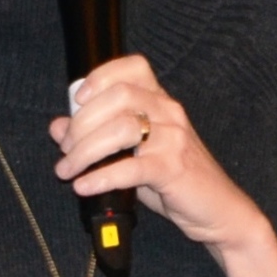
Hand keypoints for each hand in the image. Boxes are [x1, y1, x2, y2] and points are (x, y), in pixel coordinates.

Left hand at [51, 55, 267, 252]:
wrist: (219, 210)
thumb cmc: (174, 178)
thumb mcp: (133, 154)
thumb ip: (97, 137)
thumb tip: (57, 126)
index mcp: (160, 102)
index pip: (133, 67)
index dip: (101, 76)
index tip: (78, 99)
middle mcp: (169, 113)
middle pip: (117, 96)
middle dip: (82, 122)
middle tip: (66, 148)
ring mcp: (173, 139)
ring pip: (120, 129)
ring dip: (85, 151)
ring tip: (68, 169)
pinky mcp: (173, 168)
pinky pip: (130, 168)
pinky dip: (100, 177)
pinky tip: (84, 186)